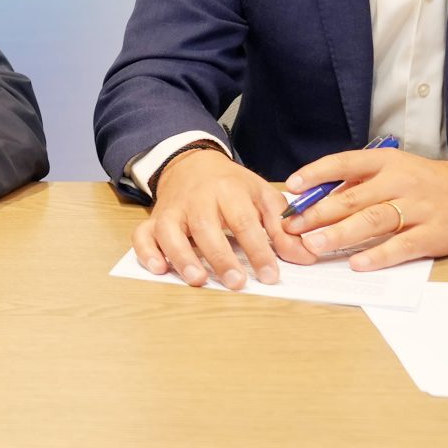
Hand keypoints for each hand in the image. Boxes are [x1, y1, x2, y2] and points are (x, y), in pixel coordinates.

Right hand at [132, 146, 313, 288]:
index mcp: (228, 191)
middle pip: (206, 228)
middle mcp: (197, 200)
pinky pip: (143, 235)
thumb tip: (305, 256)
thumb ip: (281, 227)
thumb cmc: (231, 186)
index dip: (258, 250)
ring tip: (198, 280)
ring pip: (171, 233)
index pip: (244, 222)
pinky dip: (147, 252)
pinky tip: (158, 268)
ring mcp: (173, 211)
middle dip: (221, 258)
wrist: (192, 164)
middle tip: (237, 283)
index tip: (270, 275)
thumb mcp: (261, 196)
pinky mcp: (155, 220)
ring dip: (183, 257)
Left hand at [280, 148, 447, 269]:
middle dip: (318, 213)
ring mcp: (418, 208)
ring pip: (373, 220)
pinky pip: (402, 245)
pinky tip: (357, 263)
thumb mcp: (395, 169)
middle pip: (353, 198)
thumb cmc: (426, 183)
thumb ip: (361, 182)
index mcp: (387, 162)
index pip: (344, 163)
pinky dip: (378, 255)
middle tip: (292, 228)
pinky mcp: (434, 234)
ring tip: (314, 245)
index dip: (316, 174)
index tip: (291, 187)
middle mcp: (400, 182)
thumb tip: (317, 198)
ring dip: (341, 234)